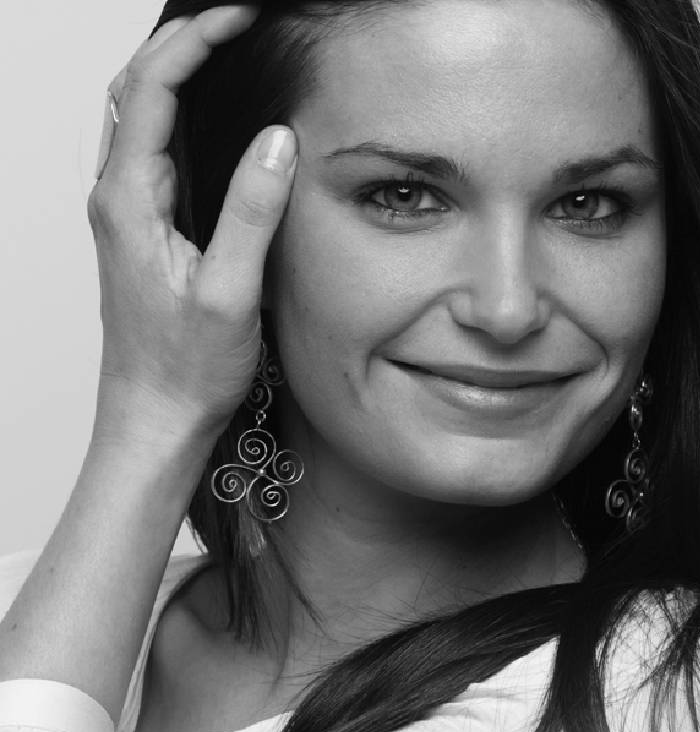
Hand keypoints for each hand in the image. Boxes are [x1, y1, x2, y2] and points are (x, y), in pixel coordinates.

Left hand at [87, 4, 296, 447]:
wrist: (154, 417)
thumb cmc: (183, 369)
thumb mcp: (229, 294)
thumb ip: (250, 213)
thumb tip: (276, 140)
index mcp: (128, 202)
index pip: (152, 89)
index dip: (197, 41)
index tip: (242, 15)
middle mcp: (116, 198)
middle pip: (136, 87)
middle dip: (184, 39)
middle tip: (238, 16)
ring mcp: (126, 213)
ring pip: (140, 114)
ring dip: (175, 68)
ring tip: (223, 42)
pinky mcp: (142, 230)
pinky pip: (153, 149)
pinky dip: (178, 111)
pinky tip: (209, 112)